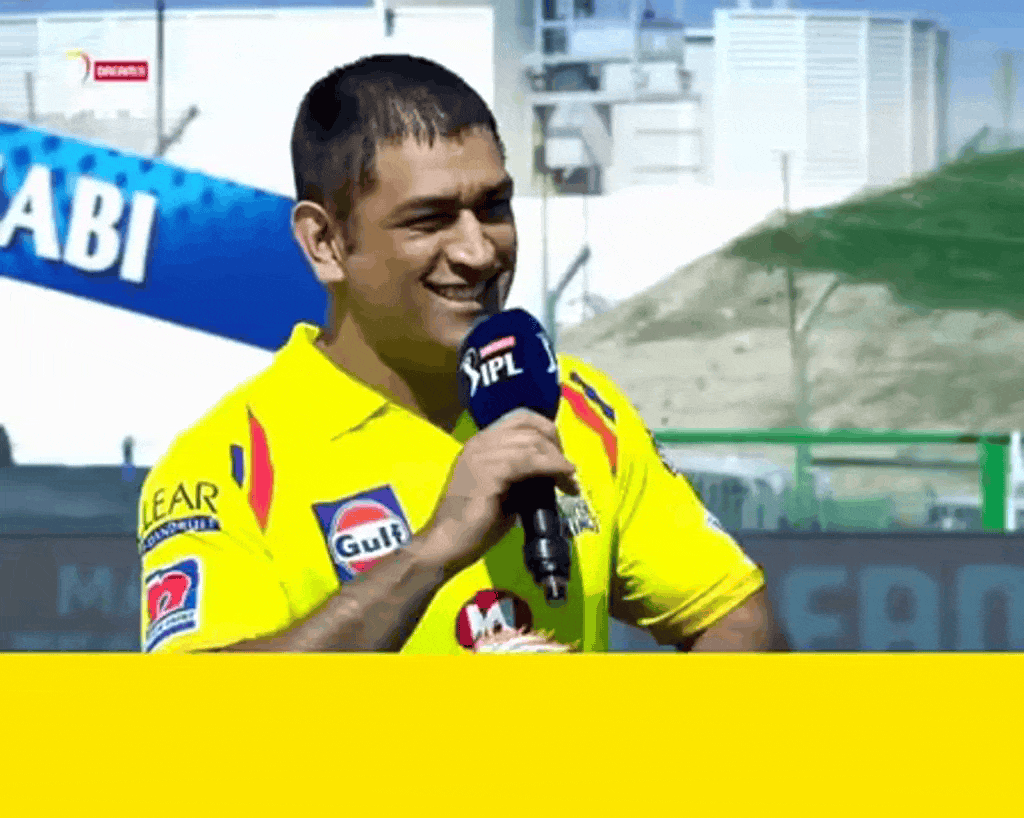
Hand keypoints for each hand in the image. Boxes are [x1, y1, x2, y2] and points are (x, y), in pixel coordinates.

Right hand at [418, 409, 578, 576]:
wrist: (448, 542)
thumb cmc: (475, 523)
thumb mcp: (504, 489)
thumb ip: (522, 474)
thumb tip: (551, 473)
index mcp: (481, 443)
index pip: (519, 417)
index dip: (546, 429)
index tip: (560, 453)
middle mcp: (480, 442)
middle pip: (529, 427)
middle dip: (556, 445)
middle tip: (569, 470)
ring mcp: (482, 455)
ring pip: (531, 442)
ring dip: (557, 460)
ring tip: (570, 480)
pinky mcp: (487, 472)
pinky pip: (527, 461)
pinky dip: (552, 468)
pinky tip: (563, 480)